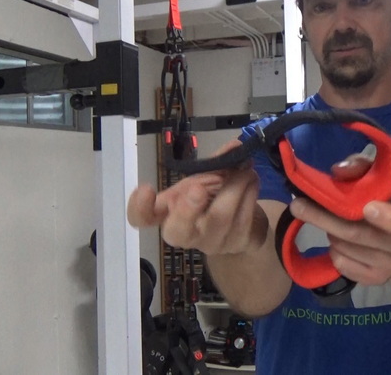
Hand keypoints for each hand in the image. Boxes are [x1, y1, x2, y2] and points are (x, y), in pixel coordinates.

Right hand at [127, 141, 267, 254]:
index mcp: (169, 214)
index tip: (146, 189)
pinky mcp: (238, 243)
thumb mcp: (207, 179)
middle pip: (178, 231)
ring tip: (245, 168)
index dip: (139, 208)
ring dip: (235, 185)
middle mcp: (187, 233)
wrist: (245, 225)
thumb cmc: (214, 199)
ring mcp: (213, 243)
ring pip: (221, 215)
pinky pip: (244, 216)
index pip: (143, 219)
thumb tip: (234, 147)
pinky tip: (251, 180)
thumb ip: (216, 163)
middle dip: (186, 209)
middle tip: (197, 188)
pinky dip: (249, 192)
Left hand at [290, 152, 390, 285]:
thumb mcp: (384, 181)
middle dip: (325, 219)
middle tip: (298, 205)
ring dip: (329, 232)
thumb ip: (363, 168)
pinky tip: (336, 239)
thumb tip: (338, 170)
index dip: (388, 218)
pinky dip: (332, 250)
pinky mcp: (374, 280)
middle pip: (359, 235)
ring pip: (346, 248)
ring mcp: (390, 267)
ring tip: (327, 220)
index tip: (367, 208)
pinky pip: (342, 265)